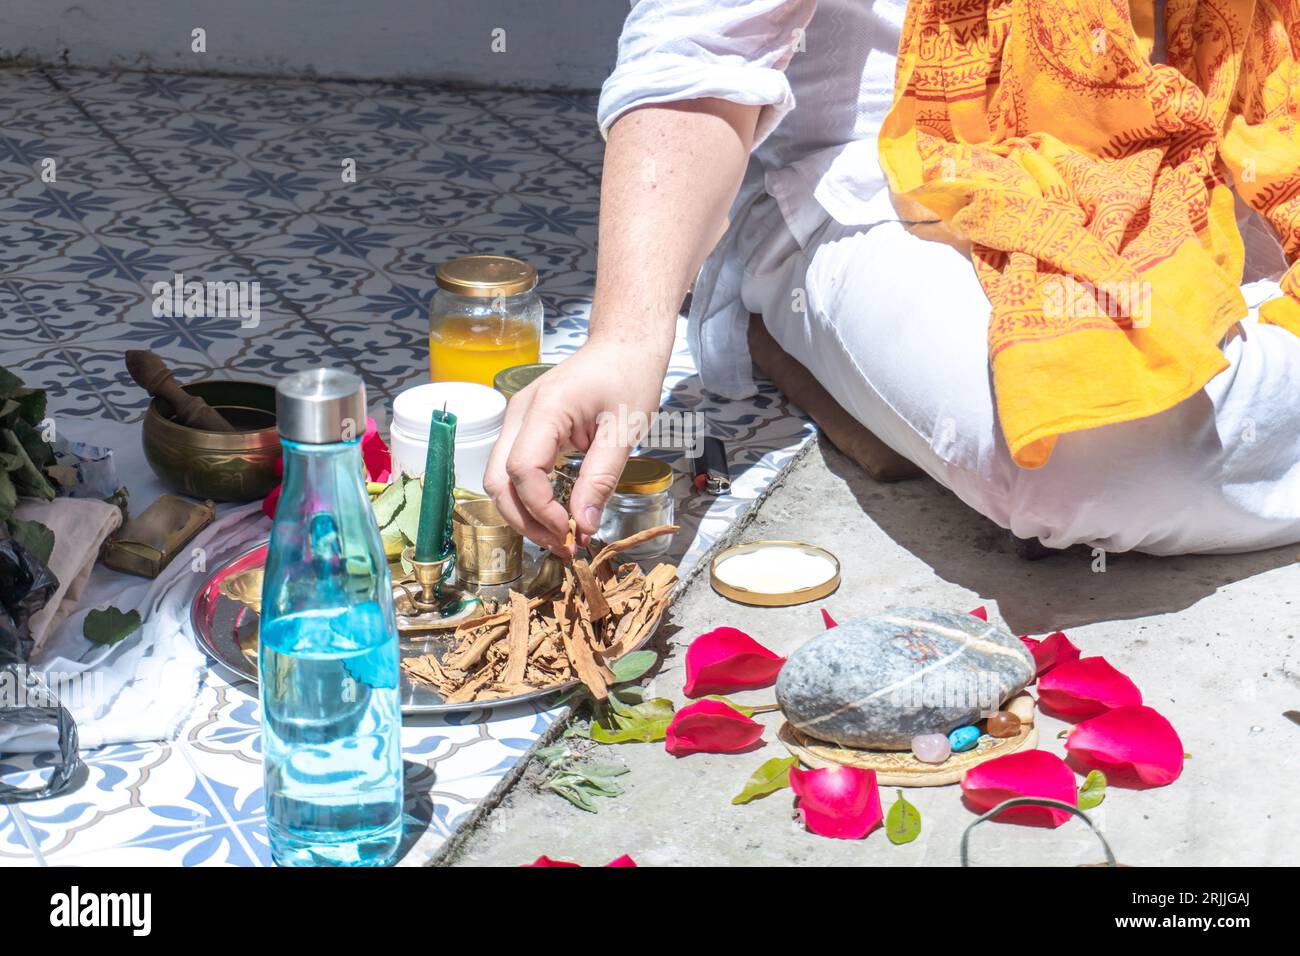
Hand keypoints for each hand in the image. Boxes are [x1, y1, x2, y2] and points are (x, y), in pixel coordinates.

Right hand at [483, 339, 663, 552]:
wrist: (623, 345)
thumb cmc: (629, 377)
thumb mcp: (625, 432)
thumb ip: (601, 480)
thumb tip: (584, 525)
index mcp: (544, 408)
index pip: (522, 471)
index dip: (542, 510)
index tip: (572, 532)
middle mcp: (518, 413)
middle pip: (498, 480)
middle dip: (525, 520)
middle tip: (564, 545)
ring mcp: (516, 419)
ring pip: (499, 479)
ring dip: (523, 513)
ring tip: (560, 535)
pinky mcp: (524, 427)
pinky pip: (513, 469)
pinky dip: (527, 497)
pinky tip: (554, 513)